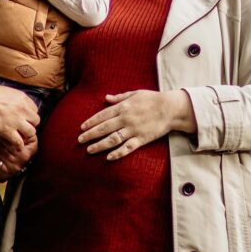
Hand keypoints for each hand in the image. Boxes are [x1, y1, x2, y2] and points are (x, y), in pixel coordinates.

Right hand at [0, 82, 39, 149]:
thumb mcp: (6, 91)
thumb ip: (14, 98)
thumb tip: (15, 104)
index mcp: (22, 98)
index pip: (34, 109)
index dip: (29, 115)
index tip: (25, 118)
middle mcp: (22, 109)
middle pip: (36, 120)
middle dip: (30, 124)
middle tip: (24, 127)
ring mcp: (16, 121)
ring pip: (31, 132)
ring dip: (26, 135)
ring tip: (21, 137)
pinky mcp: (8, 131)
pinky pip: (19, 141)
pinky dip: (18, 145)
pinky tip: (16, 146)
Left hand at [0, 129, 37, 180]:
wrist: (22, 161)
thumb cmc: (23, 144)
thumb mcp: (29, 138)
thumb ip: (23, 131)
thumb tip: (13, 119)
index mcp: (27, 151)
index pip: (11, 141)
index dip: (0, 133)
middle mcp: (19, 162)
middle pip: (1, 149)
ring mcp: (10, 170)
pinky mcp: (2, 177)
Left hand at [78, 89, 195, 160]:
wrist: (170, 108)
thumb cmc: (152, 99)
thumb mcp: (135, 93)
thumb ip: (119, 97)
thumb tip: (106, 97)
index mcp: (123, 107)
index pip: (102, 115)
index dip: (91, 122)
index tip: (82, 128)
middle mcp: (126, 119)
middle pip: (104, 128)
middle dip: (90, 135)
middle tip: (80, 140)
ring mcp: (133, 130)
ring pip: (113, 139)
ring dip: (100, 145)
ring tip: (89, 150)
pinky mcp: (142, 139)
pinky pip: (128, 148)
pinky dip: (118, 153)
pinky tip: (108, 158)